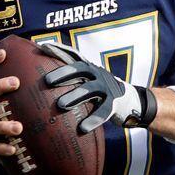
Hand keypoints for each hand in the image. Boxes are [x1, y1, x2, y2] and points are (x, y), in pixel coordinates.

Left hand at [39, 41, 154, 132]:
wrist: (132, 101)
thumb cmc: (102, 91)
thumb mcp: (89, 80)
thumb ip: (73, 79)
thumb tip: (43, 80)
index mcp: (90, 68)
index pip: (74, 55)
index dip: (60, 49)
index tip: (43, 47)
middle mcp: (98, 74)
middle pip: (80, 69)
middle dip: (63, 73)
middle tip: (47, 81)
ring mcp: (107, 88)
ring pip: (90, 90)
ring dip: (75, 96)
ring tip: (60, 105)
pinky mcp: (115, 104)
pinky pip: (103, 111)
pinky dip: (93, 120)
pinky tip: (82, 128)